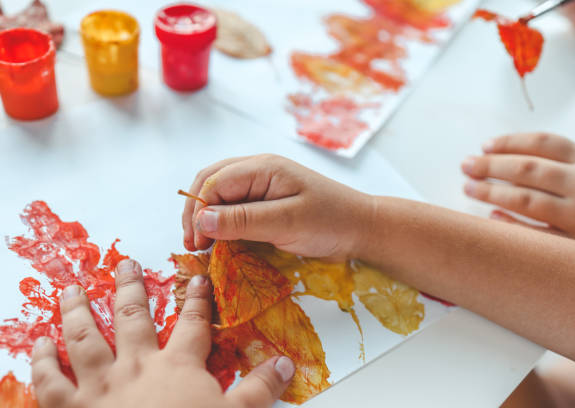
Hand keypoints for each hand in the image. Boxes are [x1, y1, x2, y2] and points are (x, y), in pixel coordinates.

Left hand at [31, 259, 293, 407]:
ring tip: (74, 290)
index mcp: (177, 367)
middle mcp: (135, 367)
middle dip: (130, 289)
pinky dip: (41, 361)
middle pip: (133, 319)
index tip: (198, 277)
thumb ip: (260, 390)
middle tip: (126, 265)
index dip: (198, 298)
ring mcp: (99, 387)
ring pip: (84, 338)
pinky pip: (50, 381)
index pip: (192, 323)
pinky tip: (39, 344)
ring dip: (78, 312)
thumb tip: (287, 363)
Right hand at [181, 154, 372, 258]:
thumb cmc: (330, 221)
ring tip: (202, 245)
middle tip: (193, 246)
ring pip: (220, 194)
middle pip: (211, 183)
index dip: (198, 211)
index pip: (214, 182)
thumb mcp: (287, 222)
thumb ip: (244, 220)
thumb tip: (201, 219)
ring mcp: (263, 186)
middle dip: (196, 211)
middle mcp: (258, 171)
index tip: (197, 243)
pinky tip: (221, 240)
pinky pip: (235, 207)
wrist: (362, 228)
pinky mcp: (267, 202)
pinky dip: (223, 223)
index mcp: (263, 168)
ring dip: (206, 217)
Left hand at [462, 133, 574, 247]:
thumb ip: (564, 167)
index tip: (485, 146)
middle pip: (527, 169)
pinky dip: (509, 225)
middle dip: (491, 165)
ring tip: (469, 188)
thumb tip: (506, 161)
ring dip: (491, 192)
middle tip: (467, 166)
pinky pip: (534, 234)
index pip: (543, 144)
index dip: (510, 143)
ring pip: (525, 199)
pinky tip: (491, 218)